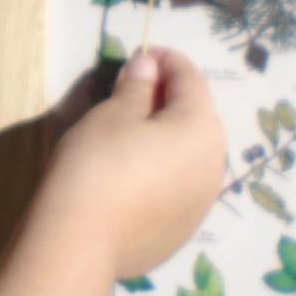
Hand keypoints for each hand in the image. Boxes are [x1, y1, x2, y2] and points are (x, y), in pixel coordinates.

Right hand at [39, 49, 226, 276]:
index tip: (144, 54)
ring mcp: (203, 202)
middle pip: (199, 118)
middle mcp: (215, 164)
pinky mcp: (185, 230)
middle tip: (138, 91)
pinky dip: (166, 172)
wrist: (81, 241)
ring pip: (193, 156)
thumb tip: (149, 67)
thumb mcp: (112, 115)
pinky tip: (136, 176)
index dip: (167, 60)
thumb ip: (137, 87)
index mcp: (201, 126)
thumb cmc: (97, 163)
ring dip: (172, 138)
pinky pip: (181, 188)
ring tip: (137, 134)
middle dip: (172, 99)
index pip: (191, 79)